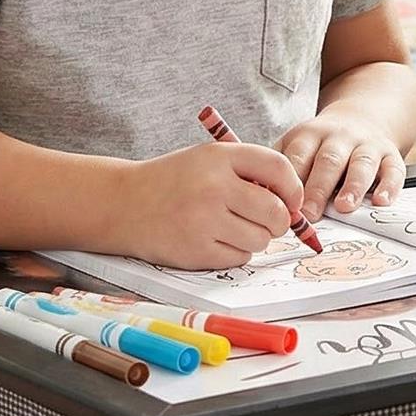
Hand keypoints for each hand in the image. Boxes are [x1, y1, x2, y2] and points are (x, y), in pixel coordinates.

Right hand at [116, 142, 304, 268]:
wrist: (122, 204)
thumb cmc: (174, 181)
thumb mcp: (208, 160)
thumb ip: (249, 173)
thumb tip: (293, 204)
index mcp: (219, 157)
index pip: (278, 169)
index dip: (293, 188)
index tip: (291, 200)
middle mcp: (213, 187)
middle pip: (276, 212)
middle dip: (279, 221)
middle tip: (267, 221)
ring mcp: (204, 221)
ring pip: (261, 239)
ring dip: (255, 238)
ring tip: (233, 228)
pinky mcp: (196, 251)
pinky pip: (239, 258)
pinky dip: (235, 253)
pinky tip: (215, 240)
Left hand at [277, 110, 405, 220]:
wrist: (364, 116)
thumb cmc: (322, 144)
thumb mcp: (297, 144)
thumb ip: (281, 169)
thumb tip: (258, 199)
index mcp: (310, 135)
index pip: (298, 156)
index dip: (290, 181)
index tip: (283, 207)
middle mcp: (340, 137)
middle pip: (328, 161)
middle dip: (318, 188)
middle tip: (309, 214)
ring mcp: (367, 145)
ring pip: (361, 164)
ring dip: (353, 186)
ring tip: (345, 207)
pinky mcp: (391, 155)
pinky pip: (393, 170)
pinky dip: (389, 186)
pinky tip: (381, 201)